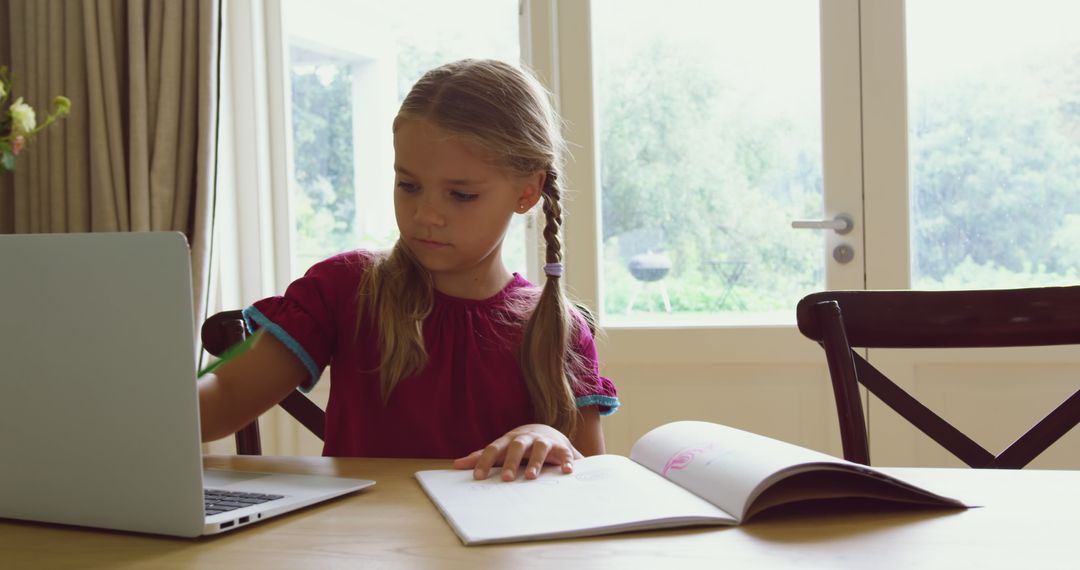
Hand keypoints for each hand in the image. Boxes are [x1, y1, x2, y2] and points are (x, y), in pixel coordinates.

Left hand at [453, 424, 583, 481]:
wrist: (547, 432)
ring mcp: (544, 442)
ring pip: (540, 449)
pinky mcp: (561, 449)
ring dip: (536, 462)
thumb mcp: (500, 449)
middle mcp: (526, 439)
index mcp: (508, 441)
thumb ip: (481, 457)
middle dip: (511, 462)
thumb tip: (456, 465)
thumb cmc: (518, 445)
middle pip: (517, 447)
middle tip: (506, 479)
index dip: (486, 462)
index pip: (494, 449)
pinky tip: (567, 472)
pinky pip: (565, 454)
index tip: (478, 477)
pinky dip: (567, 462)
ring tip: (530, 478)